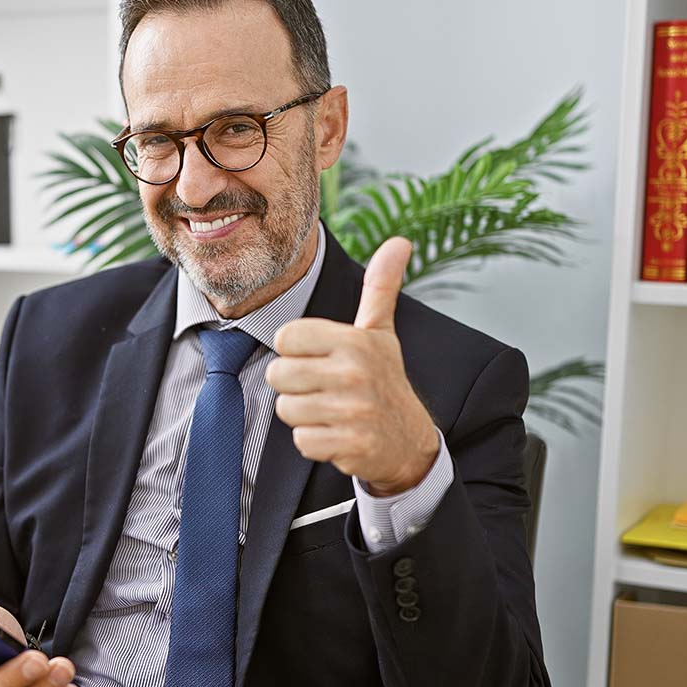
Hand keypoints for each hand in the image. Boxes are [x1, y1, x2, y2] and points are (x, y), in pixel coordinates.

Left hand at [265, 237, 438, 495]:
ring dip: (304, 415)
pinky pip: (302, 441)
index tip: (320, 359)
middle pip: (278, 374)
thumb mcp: (381, 332)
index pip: (285, 337)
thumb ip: (380, 287)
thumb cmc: (384, 380)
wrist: (408, 441)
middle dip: (294, 386)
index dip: (295, 351)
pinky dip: (315, 442)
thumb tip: (400, 241)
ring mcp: (353, 410)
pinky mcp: (349, 444)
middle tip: (323, 388)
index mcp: (355, 340)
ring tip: (331, 411)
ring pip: (287, 409)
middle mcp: (354, 372)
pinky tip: (337, 433)